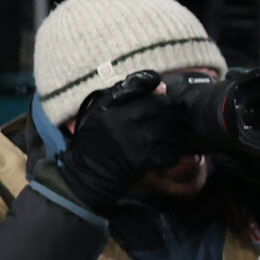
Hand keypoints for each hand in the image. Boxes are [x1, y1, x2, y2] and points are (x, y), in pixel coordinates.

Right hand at [52, 74, 199, 214]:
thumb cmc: (94, 140)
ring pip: (171, 128)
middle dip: (169, 110)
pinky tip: (163, 153)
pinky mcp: (143, 160)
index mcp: (109, 107)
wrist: (86, 175)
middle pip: (163, 105)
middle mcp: (123, 122)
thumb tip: (160, 84)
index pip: (144, 86)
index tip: (160, 95)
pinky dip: (172, 152)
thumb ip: (124, 94)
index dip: (157, 90)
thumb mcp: (99, 111)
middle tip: (165, 118)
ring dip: (174, 132)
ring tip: (165, 136)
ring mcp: (135, 141)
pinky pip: (171, 151)